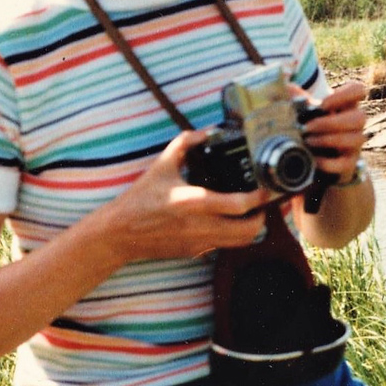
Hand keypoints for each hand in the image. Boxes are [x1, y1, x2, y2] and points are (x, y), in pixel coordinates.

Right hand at [102, 130, 268, 261]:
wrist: (119, 233)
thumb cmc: (141, 198)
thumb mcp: (161, 165)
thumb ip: (185, 144)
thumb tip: (205, 133)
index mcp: (194, 202)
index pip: (240, 205)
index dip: (259, 198)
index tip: (266, 189)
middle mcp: (201, 226)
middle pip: (249, 231)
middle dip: (262, 217)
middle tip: (261, 204)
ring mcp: (199, 243)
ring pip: (240, 242)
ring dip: (251, 229)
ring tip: (249, 214)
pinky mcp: (195, 252)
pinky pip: (223, 246)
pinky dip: (231, 236)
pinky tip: (226, 222)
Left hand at [296, 81, 368, 182]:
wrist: (315, 156)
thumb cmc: (312, 126)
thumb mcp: (305, 111)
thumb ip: (298, 99)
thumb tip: (288, 88)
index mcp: (346, 104)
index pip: (358, 90)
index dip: (345, 95)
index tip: (323, 104)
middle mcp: (355, 122)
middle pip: (360, 117)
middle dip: (331, 122)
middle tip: (308, 127)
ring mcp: (355, 143)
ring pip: (357, 139)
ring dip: (330, 140)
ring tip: (308, 141)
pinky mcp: (350, 162)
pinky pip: (347, 163)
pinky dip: (330, 163)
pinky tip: (314, 159)